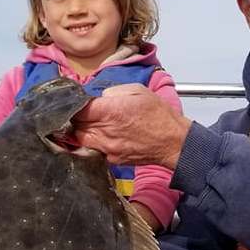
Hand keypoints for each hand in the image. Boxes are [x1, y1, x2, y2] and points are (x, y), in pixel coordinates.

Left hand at [74, 84, 191, 169]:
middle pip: (76, 125)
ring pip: (81, 140)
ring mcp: (109, 148)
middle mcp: (107, 132)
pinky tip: (101, 136)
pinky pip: (94, 150)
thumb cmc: (159, 115)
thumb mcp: (138, 90)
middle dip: (76, 118)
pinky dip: (93, 143)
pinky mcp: (113, 159)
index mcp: (111, 111)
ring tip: (88, 125)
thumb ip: (113, 91)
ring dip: (82, 131)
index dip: (76, 104)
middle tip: (82, 113)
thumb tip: (99, 98)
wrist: (173, 142)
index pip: (79, 109)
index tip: (78, 102)